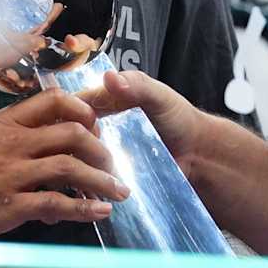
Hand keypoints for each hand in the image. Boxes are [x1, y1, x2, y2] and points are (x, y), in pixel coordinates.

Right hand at [0, 91, 128, 237]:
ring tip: (118, 190)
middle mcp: (12, 144)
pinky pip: (56, 204)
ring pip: (70, 167)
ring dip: (102, 179)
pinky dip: (83, 208)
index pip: (54, 100)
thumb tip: (49, 152)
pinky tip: (98, 211)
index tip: (97, 125)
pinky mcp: (9, 206)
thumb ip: (15, 141)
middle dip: (101, 148)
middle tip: (111, 163)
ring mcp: (11, 174)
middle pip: (72, 132)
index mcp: (5, 123)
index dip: (84, 110)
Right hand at [79, 69, 212, 180]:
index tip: (74, 125)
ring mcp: (101, 154)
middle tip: (87, 153)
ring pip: (75, 159)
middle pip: (68, 135)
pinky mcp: (108, 177)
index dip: (68, 114)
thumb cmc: (179, 119)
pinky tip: (88, 189)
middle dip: (70, 144)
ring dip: (77, 167)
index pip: (72, 106)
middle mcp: (98, 127)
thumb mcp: (159, 96)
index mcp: (104, 102)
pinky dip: (87, 184)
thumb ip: (137, 85)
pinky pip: (90, 180)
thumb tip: (110, 78)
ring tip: (89, 173)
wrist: (199, 154)